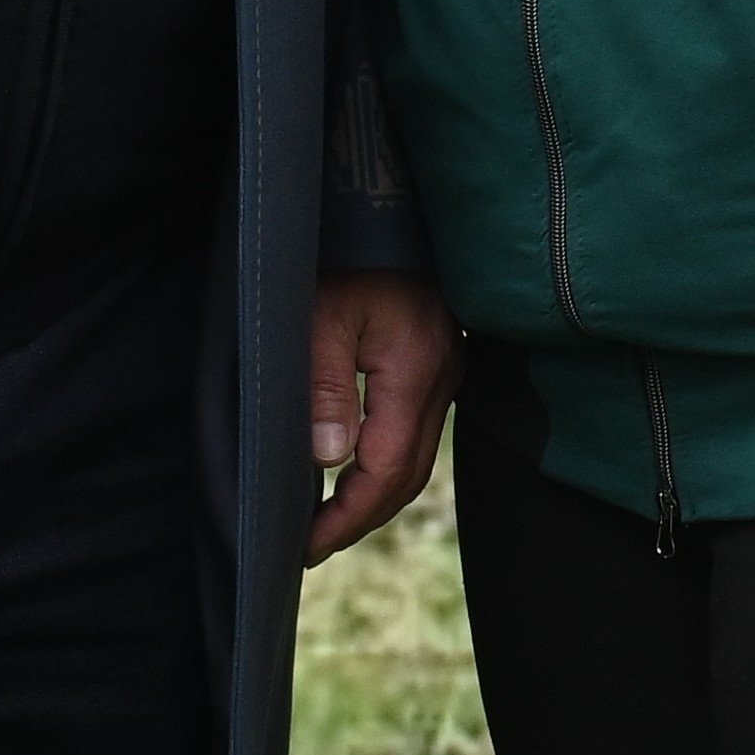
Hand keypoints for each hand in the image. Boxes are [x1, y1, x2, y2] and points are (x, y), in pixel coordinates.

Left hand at [308, 272, 450, 560]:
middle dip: (363, 517)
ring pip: (419, 457)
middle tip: (315, 545)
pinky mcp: (440, 362)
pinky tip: (359, 467)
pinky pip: (421, 431)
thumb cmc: (347, 257)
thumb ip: (324, 390)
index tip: (308, 543)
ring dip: (378, 495)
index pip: (386, 471)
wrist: (386, 208)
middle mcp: (441, 379)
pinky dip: (390, 463)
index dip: (348, 516)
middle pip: (409, 475)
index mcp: (414, 374)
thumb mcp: (320, 318)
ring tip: (333, 518)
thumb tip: (328, 460)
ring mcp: (447, 372)